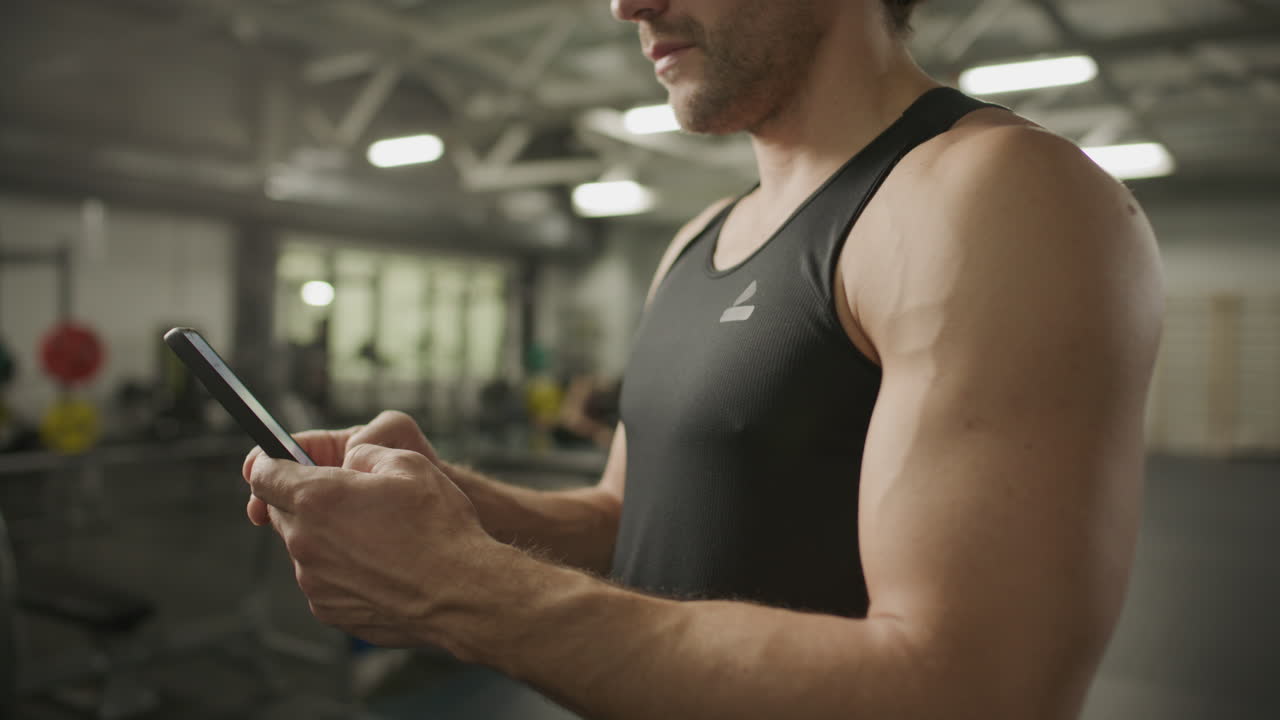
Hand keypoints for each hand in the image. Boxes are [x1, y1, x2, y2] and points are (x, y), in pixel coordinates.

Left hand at [246, 442, 497, 648]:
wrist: (461, 592)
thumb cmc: (438, 525)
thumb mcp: (408, 462)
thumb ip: (364, 454)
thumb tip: (350, 460)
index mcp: (317, 497)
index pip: (263, 473)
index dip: (272, 463)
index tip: (285, 464)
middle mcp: (304, 541)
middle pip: (281, 512)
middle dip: (304, 501)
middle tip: (348, 500)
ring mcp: (314, 581)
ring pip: (304, 548)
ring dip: (326, 537)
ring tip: (377, 537)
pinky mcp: (329, 610)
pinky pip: (323, 581)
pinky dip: (341, 570)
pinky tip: (381, 566)